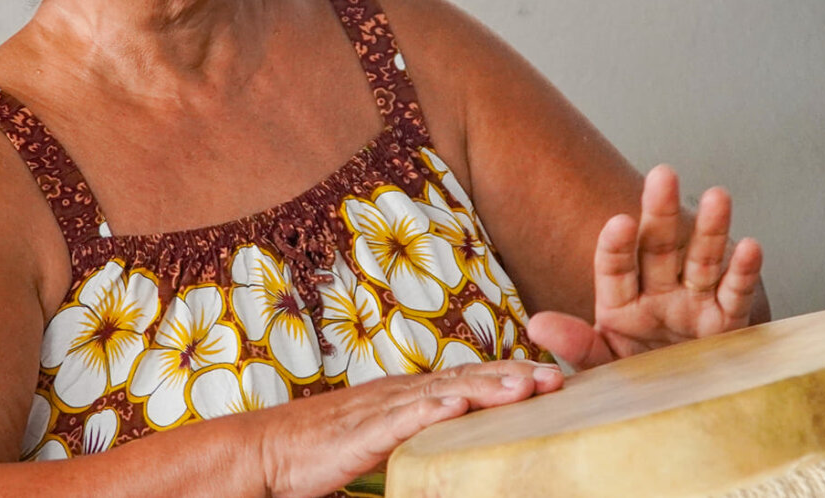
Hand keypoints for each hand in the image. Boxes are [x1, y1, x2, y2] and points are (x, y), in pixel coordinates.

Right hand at [252, 360, 563, 497]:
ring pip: (444, 393)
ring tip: (528, 386)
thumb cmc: (317, 449)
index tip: (548, 377)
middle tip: (559, 379)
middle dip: (514, 377)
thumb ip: (411, 432)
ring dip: (488, 388)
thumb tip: (449, 435)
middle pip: (466, 379)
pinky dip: (434, 410)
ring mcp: (381, 409)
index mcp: (403, 394)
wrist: (265, 451)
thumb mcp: (377, 437)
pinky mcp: (363, 433)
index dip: (507, 375)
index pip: (465, 378)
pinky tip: (460, 406)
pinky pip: (403, 420)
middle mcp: (398, 393)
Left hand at [526, 165, 763, 369]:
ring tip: (717, 196)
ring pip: (701, 259)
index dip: (616, 245)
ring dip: (711, 229)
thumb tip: (536, 324)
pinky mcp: (726, 321)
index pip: (615, 267)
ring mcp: (693, 303)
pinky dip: (743, 271)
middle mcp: (658, 293)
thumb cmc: (634, 384)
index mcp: (620, 302)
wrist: (677, 406)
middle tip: (662, 174)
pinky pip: (734, 293)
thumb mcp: (601, 366)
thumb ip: (575, 343)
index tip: (619, 222)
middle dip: (661, 213)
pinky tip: (750, 245)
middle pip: (658, 248)